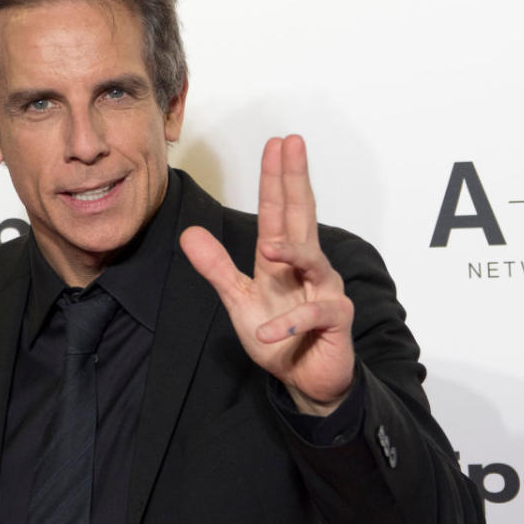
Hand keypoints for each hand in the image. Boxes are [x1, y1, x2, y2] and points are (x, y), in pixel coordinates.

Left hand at [179, 135, 354, 415]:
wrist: (304, 380)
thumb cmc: (277, 335)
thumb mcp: (238, 299)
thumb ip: (216, 267)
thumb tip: (188, 233)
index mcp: (282, 258)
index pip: (279, 210)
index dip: (275, 178)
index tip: (276, 144)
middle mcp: (307, 267)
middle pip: (302, 215)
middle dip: (295, 179)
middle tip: (293, 143)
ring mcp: (324, 290)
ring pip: (313, 261)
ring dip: (292, 254)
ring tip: (269, 250)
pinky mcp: (335, 320)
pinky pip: (312, 316)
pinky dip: (288, 324)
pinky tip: (269, 332)